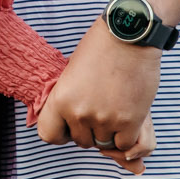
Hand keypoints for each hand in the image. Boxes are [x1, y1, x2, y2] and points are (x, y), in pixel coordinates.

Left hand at [34, 19, 159, 174]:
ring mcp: (105, 119)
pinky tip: (129, 118)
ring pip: (105, 144)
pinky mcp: (131, 120)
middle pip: (82, 141)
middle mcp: (79, 113)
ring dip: (110, 132)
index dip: (61, 133)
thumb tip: (71, 124)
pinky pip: (126, 144)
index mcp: (60, 99)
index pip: (49, 136)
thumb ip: (69, 100)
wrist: (130, 34)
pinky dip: (127, 136)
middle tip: (101, 109)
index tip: (71, 125)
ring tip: (116, 107)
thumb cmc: (101, 46)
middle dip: (90, 131)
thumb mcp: (72, 72)